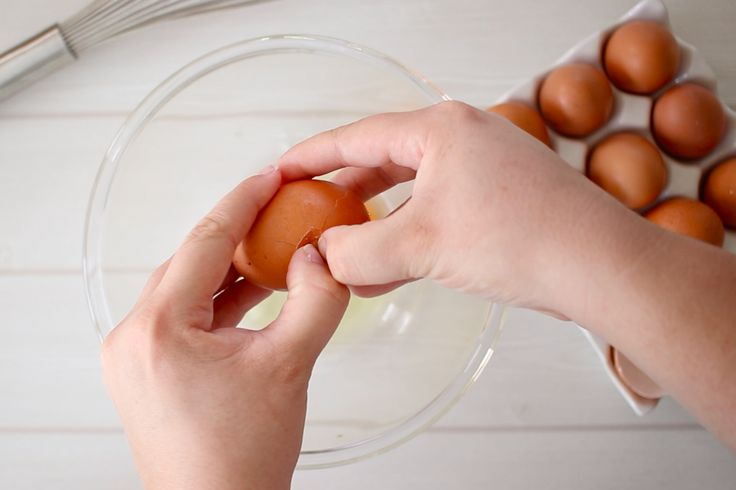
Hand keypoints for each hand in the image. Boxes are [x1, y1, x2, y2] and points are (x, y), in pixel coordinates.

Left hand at [101, 168, 348, 489]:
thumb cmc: (240, 458)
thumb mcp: (290, 366)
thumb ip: (316, 300)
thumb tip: (319, 257)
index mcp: (159, 328)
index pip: (206, 241)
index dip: (243, 201)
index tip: (270, 176)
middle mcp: (133, 336)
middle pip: (192, 261)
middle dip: (238, 233)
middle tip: (278, 209)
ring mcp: (133, 356)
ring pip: (186, 288)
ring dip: (230, 269)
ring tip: (273, 252)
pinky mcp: (145, 371)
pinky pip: (183, 316)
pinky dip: (219, 301)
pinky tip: (253, 294)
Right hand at [280, 101, 735, 452]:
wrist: (598, 267)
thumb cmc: (516, 239)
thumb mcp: (421, 245)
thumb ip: (358, 251)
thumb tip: (322, 255)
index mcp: (439, 129)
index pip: (355, 137)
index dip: (310, 157)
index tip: (278, 173)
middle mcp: (461, 138)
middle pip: (381, 163)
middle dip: (341, 196)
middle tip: (305, 216)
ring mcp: (483, 168)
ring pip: (408, 193)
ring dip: (374, 227)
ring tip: (339, 254)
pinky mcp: (498, 199)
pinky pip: (435, 213)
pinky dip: (407, 240)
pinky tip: (382, 273)